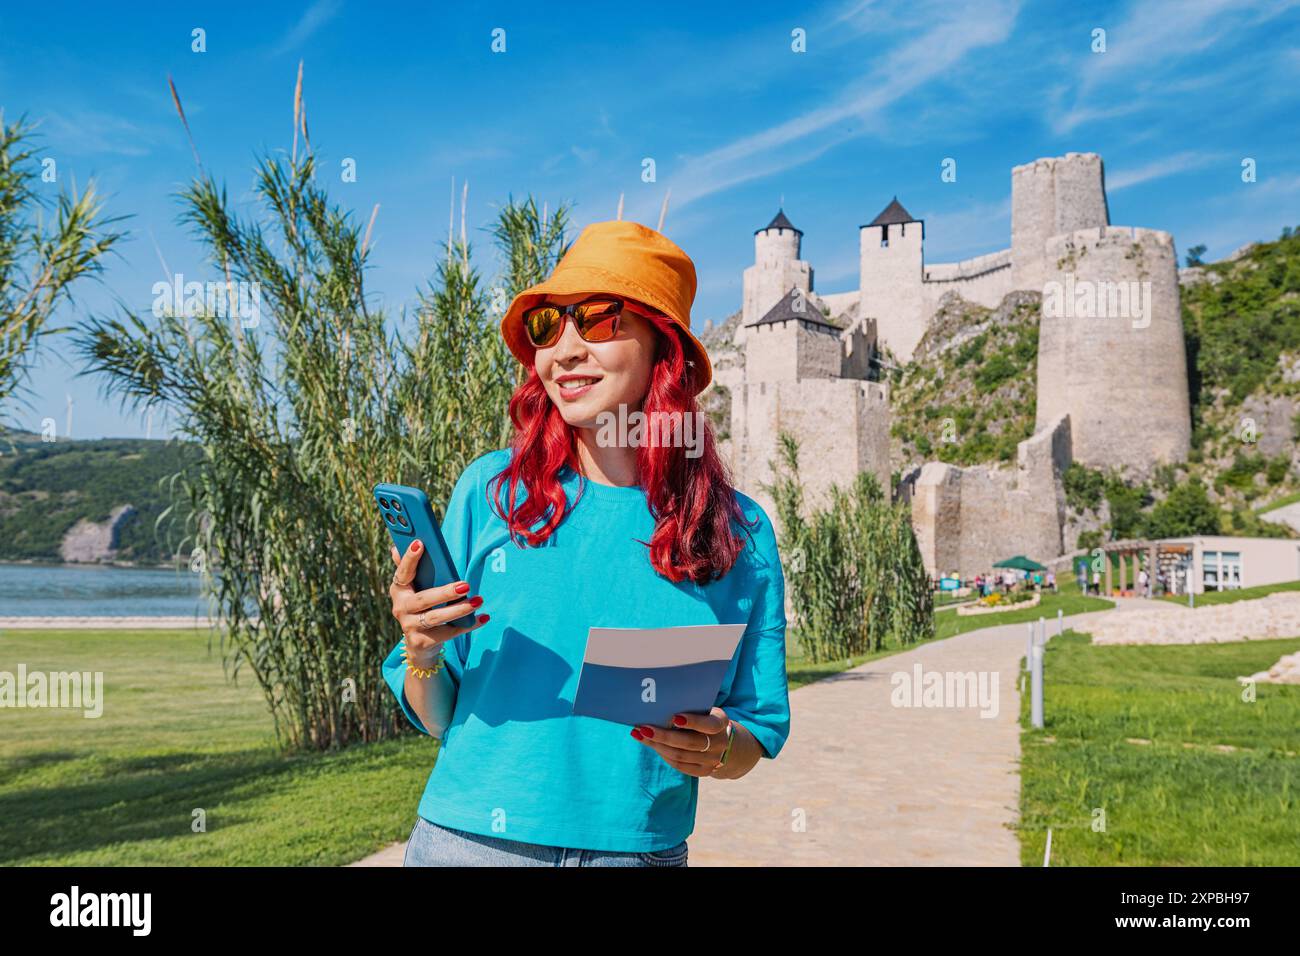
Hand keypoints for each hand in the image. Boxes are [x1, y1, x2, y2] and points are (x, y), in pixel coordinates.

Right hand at [388, 540, 487, 664]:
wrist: (419, 644)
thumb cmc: (421, 607)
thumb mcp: (414, 588)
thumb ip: (409, 569)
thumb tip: (396, 548)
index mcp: (399, 590)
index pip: (402, 572)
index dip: (409, 558)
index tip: (420, 543)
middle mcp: (400, 608)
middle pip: (424, 599)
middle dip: (445, 592)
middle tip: (466, 585)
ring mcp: (410, 626)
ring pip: (436, 617)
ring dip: (459, 609)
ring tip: (478, 601)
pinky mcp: (422, 642)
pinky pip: (449, 632)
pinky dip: (467, 625)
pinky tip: (482, 618)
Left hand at [630, 707, 731, 777]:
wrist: (722, 742)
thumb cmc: (705, 719)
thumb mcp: (705, 711)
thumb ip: (690, 708)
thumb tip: (660, 704)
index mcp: (721, 723)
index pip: (709, 725)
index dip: (693, 722)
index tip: (674, 717)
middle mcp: (720, 743)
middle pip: (689, 742)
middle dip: (664, 736)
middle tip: (644, 728)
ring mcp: (712, 760)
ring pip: (680, 755)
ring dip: (657, 746)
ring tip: (641, 735)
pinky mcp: (703, 771)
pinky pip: (679, 765)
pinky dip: (663, 755)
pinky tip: (652, 745)